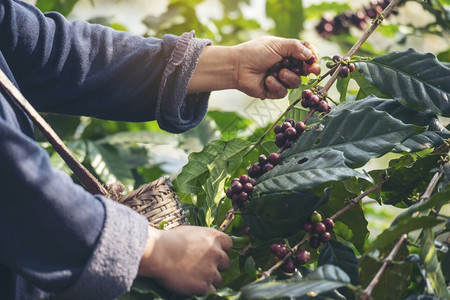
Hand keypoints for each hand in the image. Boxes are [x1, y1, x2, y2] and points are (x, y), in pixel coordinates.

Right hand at [138, 225, 232, 295]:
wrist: (158, 253)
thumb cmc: (169, 241)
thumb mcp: (189, 232)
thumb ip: (202, 239)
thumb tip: (203, 243)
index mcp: (214, 237)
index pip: (228, 244)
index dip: (221, 249)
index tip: (214, 253)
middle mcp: (216, 253)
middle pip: (225, 263)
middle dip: (216, 265)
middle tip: (203, 267)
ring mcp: (211, 271)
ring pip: (218, 278)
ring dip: (209, 279)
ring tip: (194, 277)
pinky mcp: (203, 286)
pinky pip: (211, 291)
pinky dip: (203, 289)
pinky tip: (193, 285)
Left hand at [188, 36, 319, 98]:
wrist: (237, 67)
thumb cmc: (255, 53)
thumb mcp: (277, 45)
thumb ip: (295, 47)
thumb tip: (311, 54)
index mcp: (286, 52)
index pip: (305, 54)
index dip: (312, 57)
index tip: (314, 59)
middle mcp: (284, 65)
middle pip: (304, 70)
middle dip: (308, 70)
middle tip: (311, 70)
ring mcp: (279, 79)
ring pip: (296, 82)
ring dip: (288, 77)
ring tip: (278, 72)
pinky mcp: (272, 91)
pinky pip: (282, 92)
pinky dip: (275, 86)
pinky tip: (267, 80)